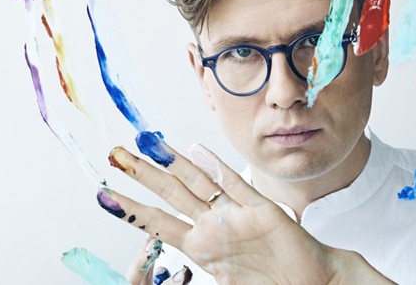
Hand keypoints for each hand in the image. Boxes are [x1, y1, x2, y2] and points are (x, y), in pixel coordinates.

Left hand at [98, 140, 392, 283]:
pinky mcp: (263, 212)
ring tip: (145, 144)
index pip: (159, 220)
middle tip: (115, 153)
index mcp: (201, 245)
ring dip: (170, 163)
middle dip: (142, 173)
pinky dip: (218, 169)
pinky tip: (198, 151)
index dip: (131, 206)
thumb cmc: (269, 283)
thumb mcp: (223, 279)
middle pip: (172, 192)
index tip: (105, 192)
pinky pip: (237, 187)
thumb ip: (200, 257)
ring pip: (198, 183)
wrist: (310, 283)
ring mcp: (237, 215)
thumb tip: (166, 248)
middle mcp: (215, 225)